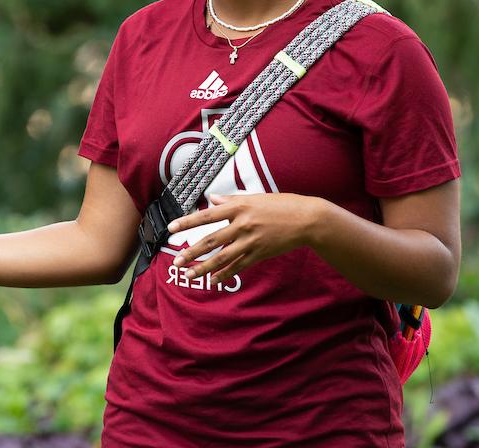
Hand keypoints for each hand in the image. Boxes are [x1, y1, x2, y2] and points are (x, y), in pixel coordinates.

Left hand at [168, 193, 320, 281]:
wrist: (306, 219)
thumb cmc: (281, 205)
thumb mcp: (255, 198)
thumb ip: (231, 200)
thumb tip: (213, 199)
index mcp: (239, 207)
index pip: (207, 216)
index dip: (187, 222)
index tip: (171, 228)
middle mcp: (242, 224)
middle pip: (211, 240)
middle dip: (191, 251)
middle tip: (176, 260)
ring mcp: (250, 241)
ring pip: (222, 257)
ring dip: (203, 267)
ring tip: (188, 274)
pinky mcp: (259, 254)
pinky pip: (238, 266)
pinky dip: (224, 274)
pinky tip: (213, 280)